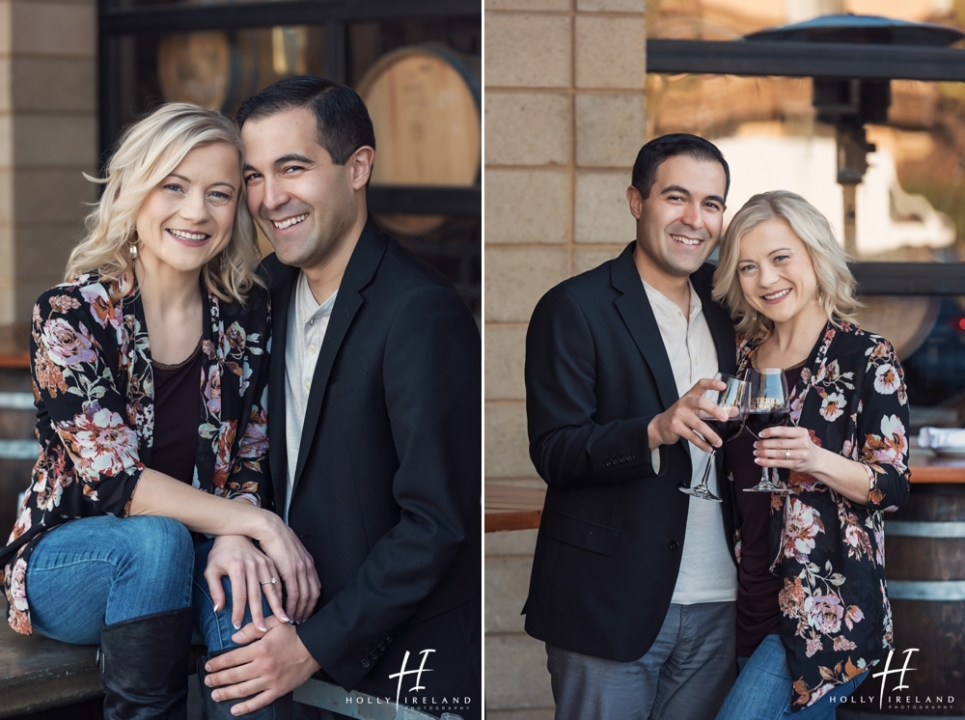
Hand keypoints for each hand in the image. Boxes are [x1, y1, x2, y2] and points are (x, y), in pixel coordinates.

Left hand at [204, 535, 285, 629]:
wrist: (235, 534)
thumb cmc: (220, 554)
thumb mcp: (211, 570)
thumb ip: (215, 589)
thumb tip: (218, 609)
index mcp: (237, 567)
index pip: (238, 594)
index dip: (238, 611)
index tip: (237, 625)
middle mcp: (252, 565)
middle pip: (256, 594)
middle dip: (259, 613)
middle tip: (261, 629)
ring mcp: (263, 563)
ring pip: (271, 588)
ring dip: (276, 605)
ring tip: (281, 619)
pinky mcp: (270, 562)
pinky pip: (277, 580)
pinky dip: (281, 594)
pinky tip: (283, 605)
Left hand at [204, 616, 320, 714]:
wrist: (314, 648)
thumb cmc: (293, 635)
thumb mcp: (274, 624)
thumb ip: (252, 630)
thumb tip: (233, 639)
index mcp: (260, 649)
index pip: (232, 658)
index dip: (217, 663)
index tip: (208, 666)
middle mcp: (263, 667)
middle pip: (234, 676)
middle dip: (218, 679)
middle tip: (207, 681)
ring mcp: (270, 681)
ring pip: (243, 690)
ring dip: (226, 693)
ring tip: (215, 694)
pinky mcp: (278, 690)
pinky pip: (259, 702)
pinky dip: (246, 708)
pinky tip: (234, 710)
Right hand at [251, 513, 319, 622]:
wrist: (271, 529)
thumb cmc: (276, 541)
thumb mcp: (289, 555)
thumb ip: (292, 567)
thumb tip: (291, 579)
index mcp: (308, 563)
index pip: (315, 588)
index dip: (312, 603)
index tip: (306, 613)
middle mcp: (308, 567)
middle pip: (313, 595)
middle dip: (307, 610)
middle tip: (301, 621)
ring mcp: (301, 569)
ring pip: (305, 596)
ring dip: (299, 610)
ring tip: (294, 620)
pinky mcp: (291, 570)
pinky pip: (295, 593)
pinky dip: (292, 606)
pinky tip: (287, 613)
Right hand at [648, 377, 729, 452]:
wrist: (659, 426)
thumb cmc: (681, 416)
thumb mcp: (695, 410)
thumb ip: (713, 411)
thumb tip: (734, 411)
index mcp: (690, 396)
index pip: (701, 384)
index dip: (712, 383)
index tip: (724, 386)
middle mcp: (684, 402)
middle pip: (700, 402)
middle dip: (714, 410)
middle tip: (725, 418)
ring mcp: (678, 414)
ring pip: (698, 424)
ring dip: (710, 434)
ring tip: (719, 442)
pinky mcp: (675, 427)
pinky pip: (691, 436)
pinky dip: (701, 444)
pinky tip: (708, 448)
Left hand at [754, 425, 821, 473]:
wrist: (816, 459)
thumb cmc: (803, 446)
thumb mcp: (798, 436)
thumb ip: (786, 434)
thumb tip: (765, 435)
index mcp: (801, 432)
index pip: (783, 431)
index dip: (770, 432)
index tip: (760, 434)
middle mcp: (802, 443)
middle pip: (779, 443)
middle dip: (764, 444)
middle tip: (756, 444)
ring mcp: (800, 455)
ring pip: (778, 454)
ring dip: (764, 453)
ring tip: (756, 452)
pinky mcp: (796, 465)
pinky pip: (778, 463)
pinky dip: (767, 462)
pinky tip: (759, 460)